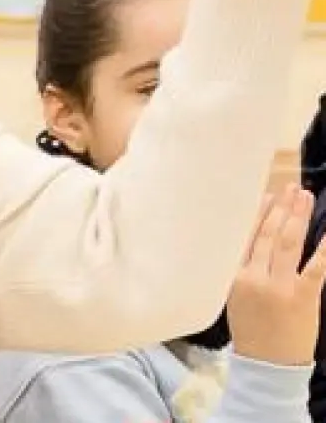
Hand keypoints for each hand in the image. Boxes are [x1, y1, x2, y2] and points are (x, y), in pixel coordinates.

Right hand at [227, 185, 325, 365]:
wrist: (266, 364)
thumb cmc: (251, 329)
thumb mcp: (235, 295)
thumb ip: (243, 267)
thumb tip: (257, 238)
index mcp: (234, 276)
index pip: (245, 236)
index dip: (258, 213)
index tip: (267, 195)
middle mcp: (254, 277)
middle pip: (268, 234)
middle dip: (281, 208)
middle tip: (291, 187)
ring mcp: (279, 286)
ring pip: (289, 243)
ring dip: (298, 216)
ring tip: (305, 196)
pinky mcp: (303, 296)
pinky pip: (316, 266)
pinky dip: (324, 247)